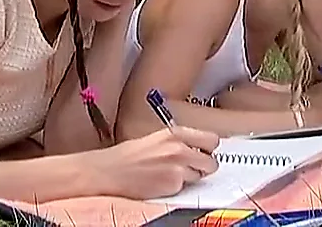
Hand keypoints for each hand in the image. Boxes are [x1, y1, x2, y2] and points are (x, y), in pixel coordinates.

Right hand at [92, 126, 218, 199]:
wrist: (109, 171)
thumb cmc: (127, 156)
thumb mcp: (156, 139)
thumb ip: (178, 142)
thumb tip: (197, 148)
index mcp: (175, 133)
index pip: (211, 139)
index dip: (209, 149)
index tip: (206, 152)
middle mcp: (179, 148)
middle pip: (212, 161)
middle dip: (204, 166)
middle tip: (192, 167)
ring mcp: (177, 167)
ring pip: (200, 176)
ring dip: (190, 177)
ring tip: (170, 174)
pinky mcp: (173, 184)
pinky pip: (186, 188)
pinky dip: (178, 188)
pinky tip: (162, 182)